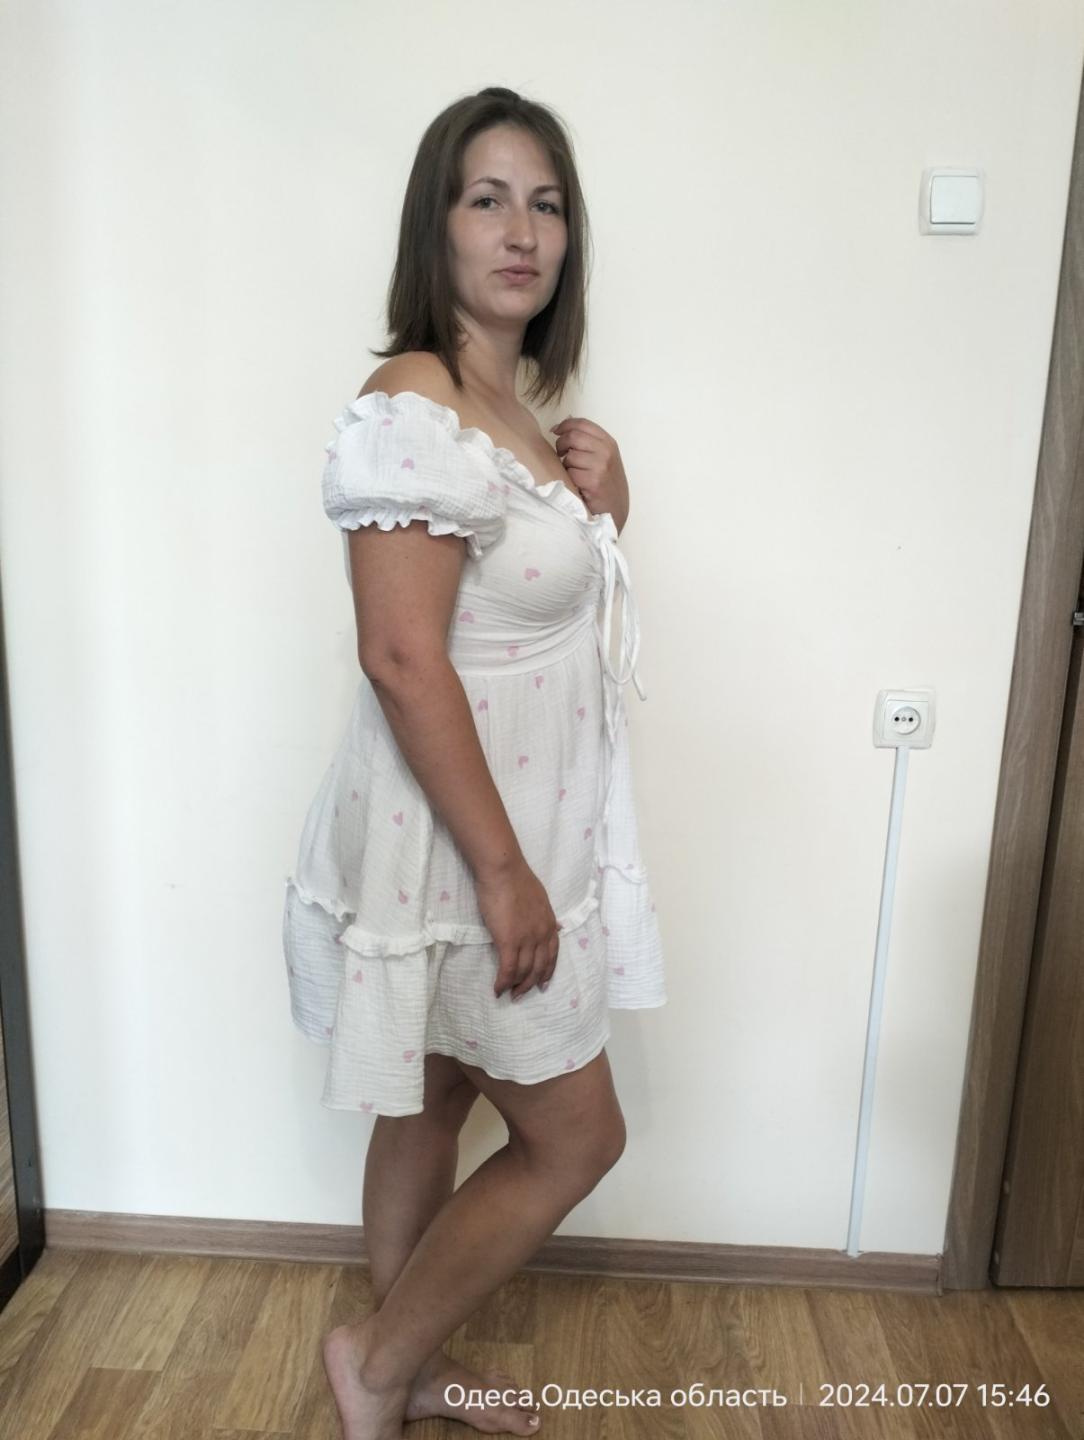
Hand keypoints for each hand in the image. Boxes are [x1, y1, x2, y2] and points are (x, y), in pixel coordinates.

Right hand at [474, 859, 561, 1000]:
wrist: (504, 870)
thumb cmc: (516, 879)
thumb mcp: (540, 898)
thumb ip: (543, 915)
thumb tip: (552, 925)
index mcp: (549, 923)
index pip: (552, 954)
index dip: (547, 971)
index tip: (542, 983)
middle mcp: (541, 934)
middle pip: (539, 967)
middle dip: (531, 984)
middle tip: (521, 994)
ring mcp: (526, 939)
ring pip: (524, 971)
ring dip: (516, 986)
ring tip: (509, 994)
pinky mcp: (509, 941)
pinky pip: (507, 969)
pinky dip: (503, 982)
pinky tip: (497, 989)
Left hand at [549, 414, 630, 531]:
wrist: (615, 512)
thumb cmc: (607, 485)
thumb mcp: (604, 459)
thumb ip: (589, 443)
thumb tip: (564, 425)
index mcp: (609, 443)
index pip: (583, 424)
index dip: (565, 424)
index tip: (555, 430)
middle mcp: (606, 452)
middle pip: (573, 436)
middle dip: (561, 444)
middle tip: (560, 454)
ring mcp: (600, 466)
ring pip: (569, 456)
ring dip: (566, 465)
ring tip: (574, 474)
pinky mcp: (592, 482)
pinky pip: (570, 473)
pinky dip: (569, 479)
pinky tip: (576, 485)